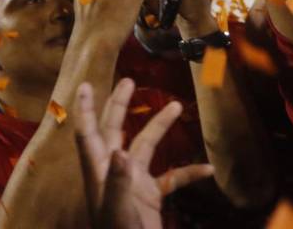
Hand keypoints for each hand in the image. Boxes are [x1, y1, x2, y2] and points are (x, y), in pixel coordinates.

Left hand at [75, 79, 211, 228]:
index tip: (86, 86)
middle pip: (114, 130)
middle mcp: (115, 171)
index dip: (86, 110)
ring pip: (146, 146)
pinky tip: (206, 170)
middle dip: (120, 106)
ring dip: (160, 126)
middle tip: (129, 81)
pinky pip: (171, 178)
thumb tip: (121, 152)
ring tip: (178, 106)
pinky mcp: (150, 195)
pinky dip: (188, 172)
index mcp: (100, 172)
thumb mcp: (117, 210)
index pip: (88, 134)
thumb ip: (119, 182)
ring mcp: (133, 182)